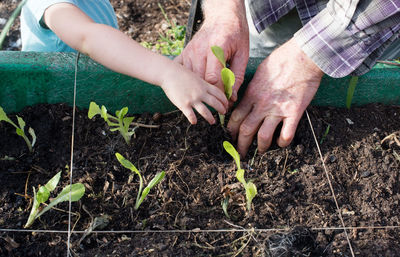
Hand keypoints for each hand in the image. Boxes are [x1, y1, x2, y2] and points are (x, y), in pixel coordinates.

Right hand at [160, 63, 228, 124]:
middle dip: (221, 109)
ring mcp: (192, 99)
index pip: (218, 93)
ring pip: (205, 111)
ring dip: (210, 118)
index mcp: (204, 85)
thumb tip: (206, 89)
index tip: (226, 104)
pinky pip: (191, 115)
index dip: (224, 100)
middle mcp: (200, 93)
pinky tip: (194, 122)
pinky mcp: (183, 104)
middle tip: (223, 112)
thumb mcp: (195, 76)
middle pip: (215, 103)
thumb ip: (201, 84)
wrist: (168, 73)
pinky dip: (193, 120)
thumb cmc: (179, 73)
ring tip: (213, 122)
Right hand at [175, 0, 248, 100]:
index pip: (214, 79)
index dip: (219, 94)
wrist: (222, 16)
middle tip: (219, 105)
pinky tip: (196, 86)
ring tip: (209, 97)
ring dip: (198, 90)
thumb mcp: (242, 54)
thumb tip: (232, 97)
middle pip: (201, 81)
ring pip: (191, 78)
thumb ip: (237, 76)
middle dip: (210, 95)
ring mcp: (190, 51)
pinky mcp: (185, 52)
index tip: (226, 102)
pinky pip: (183, 71)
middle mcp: (200, 50)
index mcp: (217, 48)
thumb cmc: (235, 34)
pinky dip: (189, 81)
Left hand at [227, 38, 323, 155]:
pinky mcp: (294, 113)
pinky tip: (281, 143)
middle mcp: (262, 104)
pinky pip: (286, 134)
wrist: (303, 56)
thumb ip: (252, 88)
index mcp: (251, 94)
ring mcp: (278, 110)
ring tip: (260, 151)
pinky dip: (283, 142)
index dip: (231, 130)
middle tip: (241, 152)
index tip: (231, 136)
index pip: (235, 117)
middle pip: (245, 130)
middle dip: (240, 145)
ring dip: (260, 147)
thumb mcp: (259, 73)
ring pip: (263, 136)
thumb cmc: (282, 59)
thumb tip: (246, 99)